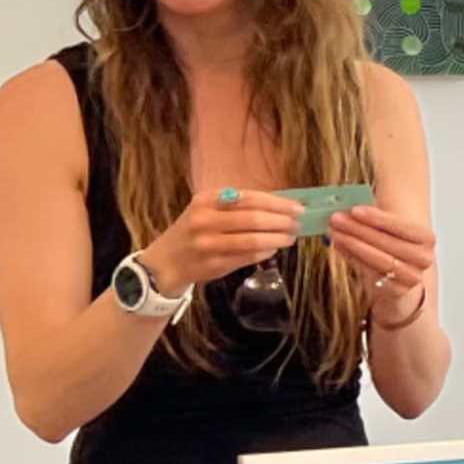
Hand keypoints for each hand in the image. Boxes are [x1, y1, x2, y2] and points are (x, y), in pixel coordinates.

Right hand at [138, 186, 302, 298]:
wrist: (166, 261)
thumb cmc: (195, 231)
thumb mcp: (207, 210)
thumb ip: (238, 206)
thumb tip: (280, 207)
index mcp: (205, 200)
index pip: (249, 198)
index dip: (277, 203)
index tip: (297, 207)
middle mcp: (204, 220)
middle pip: (253, 219)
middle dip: (281, 221)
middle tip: (297, 224)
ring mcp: (208, 244)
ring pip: (253, 240)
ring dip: (277, 239)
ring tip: (290, 238)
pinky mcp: (213, 264)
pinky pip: (247, 257)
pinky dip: (265, 252)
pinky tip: (273, 249)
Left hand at [329, 201, 438, 326]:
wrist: (401, 278)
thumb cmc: (394, 247)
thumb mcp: (389, 229)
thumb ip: (374, 219)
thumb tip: (348, 210)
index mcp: (426, 238)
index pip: (401, 226)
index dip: (377, 218)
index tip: (354, 210)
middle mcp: (424, 258)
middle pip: (387, 242)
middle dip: (359, 229)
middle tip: (337, 220)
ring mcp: (412, 277)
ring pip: (378, 259)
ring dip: (353, 244)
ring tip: (335, 233)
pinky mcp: (397, 291)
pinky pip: (371, 273)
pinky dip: (353, 259)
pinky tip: (340, 247)